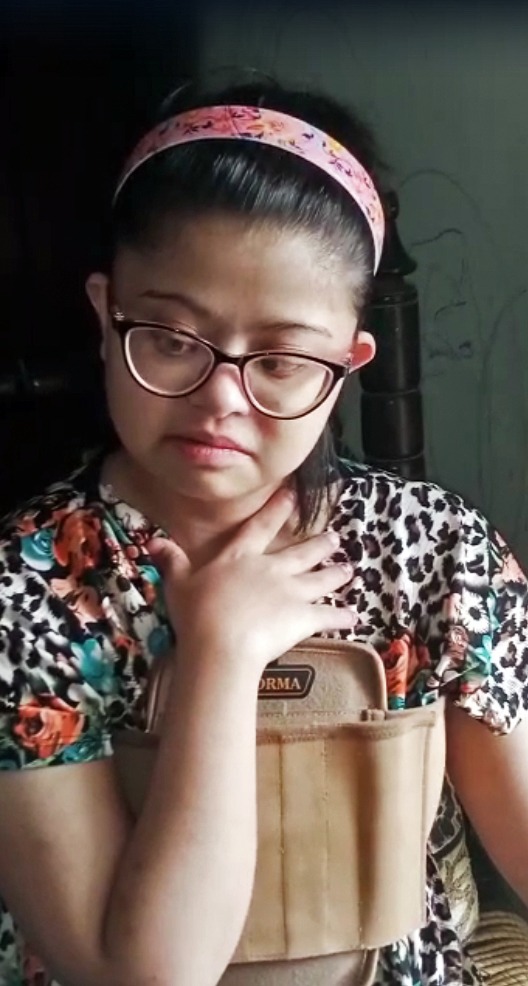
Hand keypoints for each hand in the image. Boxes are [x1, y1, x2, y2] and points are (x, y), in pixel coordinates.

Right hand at [148, 488, 353, 675]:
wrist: (222, 644)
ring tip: (349, 570)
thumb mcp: (178, 584)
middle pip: (301, 552)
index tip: (294, 495)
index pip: (261, 527)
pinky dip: (342, 616)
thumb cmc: (197, 614)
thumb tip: (153, 540)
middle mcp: (271, 569)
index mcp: (241, 558)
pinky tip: (354, 616)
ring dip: (336, 574)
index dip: (278, 509)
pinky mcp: (304, 616)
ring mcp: (291, 592)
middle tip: (336, 537)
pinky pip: (329, 615)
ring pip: (321, 579)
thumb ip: (171, 561)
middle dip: (320, 544)